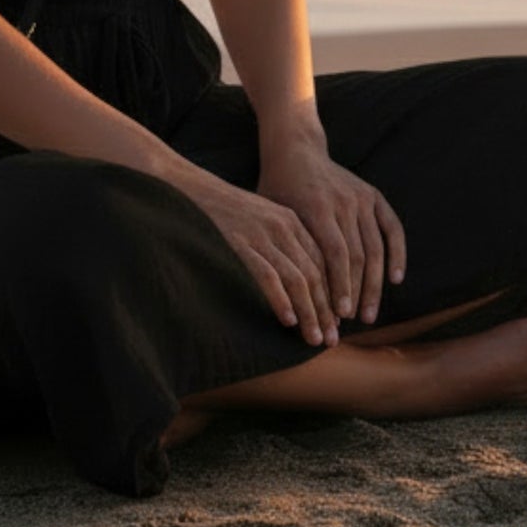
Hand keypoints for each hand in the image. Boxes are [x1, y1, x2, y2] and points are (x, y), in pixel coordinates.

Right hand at [173, 167, 348, 346]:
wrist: (189, 187)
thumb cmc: (223, 209)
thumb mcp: (260, 219)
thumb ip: (279, 243)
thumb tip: (297, 283)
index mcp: (290, 220)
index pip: (321, 262)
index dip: (332, 293)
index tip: (338, 321)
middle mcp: (281, 227)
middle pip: (314, 274)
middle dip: (326, 310)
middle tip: (332, 339)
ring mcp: (261, 236)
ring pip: (297, 279)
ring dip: (310, 312)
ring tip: (315, 338)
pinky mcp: (240, 245)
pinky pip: (267, 276)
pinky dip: (280, 300)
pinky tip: (288, 320)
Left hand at [256, 129, 406, 335]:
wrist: (295, 150)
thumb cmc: (276, 190)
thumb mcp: (271, 215)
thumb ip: (282, 248)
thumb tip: (283, 295)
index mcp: (317, 207)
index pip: (335, 254)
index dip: (341, 286)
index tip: (341, 316)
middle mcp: (343, 202)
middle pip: (358, 256)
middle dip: (359, 292)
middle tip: (358, 322)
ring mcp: (361, 198)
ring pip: (375, 248)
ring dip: (376, 284)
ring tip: (370, 313)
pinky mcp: (373, 196)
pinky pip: (392, 228)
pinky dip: (397, 254)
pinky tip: (396, 279)